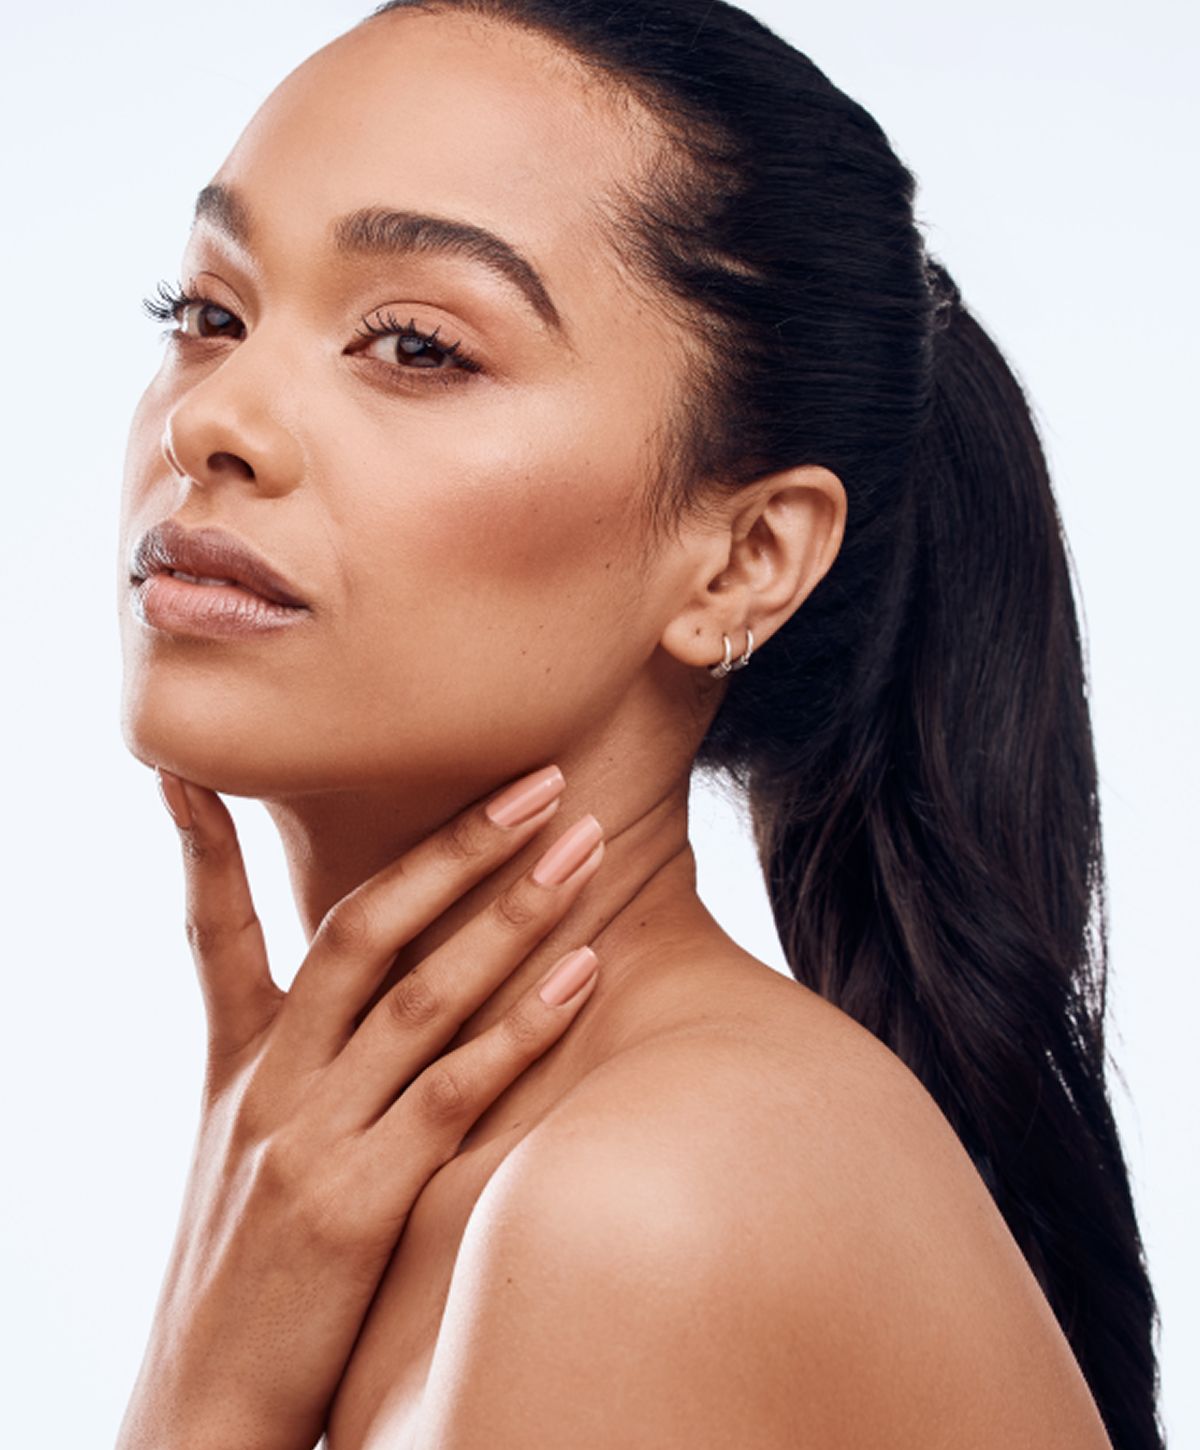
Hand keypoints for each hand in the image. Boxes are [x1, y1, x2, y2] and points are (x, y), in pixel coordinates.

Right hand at [116, 763, 604, 1449]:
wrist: (203, 1415)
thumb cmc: (246, 1280)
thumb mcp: (241, 1159)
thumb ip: (290, 1071)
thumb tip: (347, 1011)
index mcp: (237, 1068)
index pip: (214, 929)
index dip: (208, 845)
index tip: (203, 769)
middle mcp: (270, 1085)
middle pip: (361, 930)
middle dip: (453, 847)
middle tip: (536, 781)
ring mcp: (311, 1139)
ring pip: (420, 994)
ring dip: (508, 912)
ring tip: (578, 845)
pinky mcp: (358, 1203)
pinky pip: (455, 1091)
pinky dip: (522, 1025)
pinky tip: (582, 972)